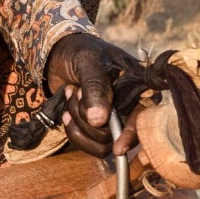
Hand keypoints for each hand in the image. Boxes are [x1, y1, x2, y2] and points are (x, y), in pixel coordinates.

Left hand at [44, 32, 137, 158]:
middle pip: (117, 134)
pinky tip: (65, 113)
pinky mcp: (94, 126)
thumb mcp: (87, 62)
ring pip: (102, 142)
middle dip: (88, 118)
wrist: (57, 54)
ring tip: (70, 95)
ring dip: (80, 124)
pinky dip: (73, 131)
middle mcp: (127, 106)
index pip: (142, 116)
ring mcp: (111, 118)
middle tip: (76, 91)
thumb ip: (95, 88)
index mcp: (136, 87)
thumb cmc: (77, 51)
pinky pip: (88, 143)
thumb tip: (99, 121)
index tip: (118, 147)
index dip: (132, 133)